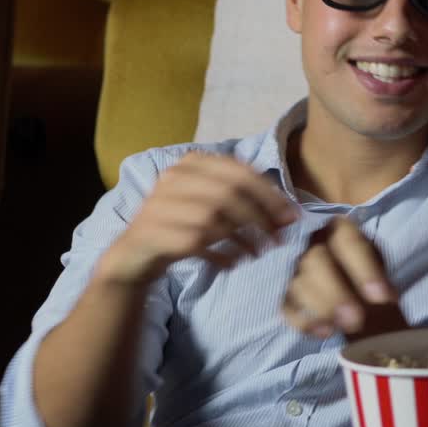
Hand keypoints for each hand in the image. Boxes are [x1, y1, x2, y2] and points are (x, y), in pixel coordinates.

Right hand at [99, 152, 298, 285]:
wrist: (136, 253)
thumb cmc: (184, 225)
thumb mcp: (212, 204)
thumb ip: (245, 200)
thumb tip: (289, 215)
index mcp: (191, 162)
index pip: (240, 172)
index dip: (270, 195)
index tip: (291, 217)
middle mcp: (172, 177)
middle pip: (230, 193)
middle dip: (261, 217)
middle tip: (279, 239)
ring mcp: (160, 204)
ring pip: (215, 218)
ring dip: (244, 239)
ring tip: (257, 254)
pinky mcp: (154, 232)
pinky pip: (198, 243)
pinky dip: (222, 255)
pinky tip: (232, 264)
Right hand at [281, 216, 406, 338]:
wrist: (363, 297)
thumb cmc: (372, 279)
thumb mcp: (382, 274)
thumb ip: (381, 282)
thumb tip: (384, 298)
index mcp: (341, 231)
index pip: (347, 242)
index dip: (364, 270)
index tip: (381, 297)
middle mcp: (315, 245)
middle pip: (315, 261)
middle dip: (336, 293)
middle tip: (356, 320)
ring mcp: (299, 269)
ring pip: (299, 284)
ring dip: (321, 309)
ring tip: (345, 328)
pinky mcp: (290, 294)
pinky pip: (287, 307)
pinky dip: (304, 322)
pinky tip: (326, 332)